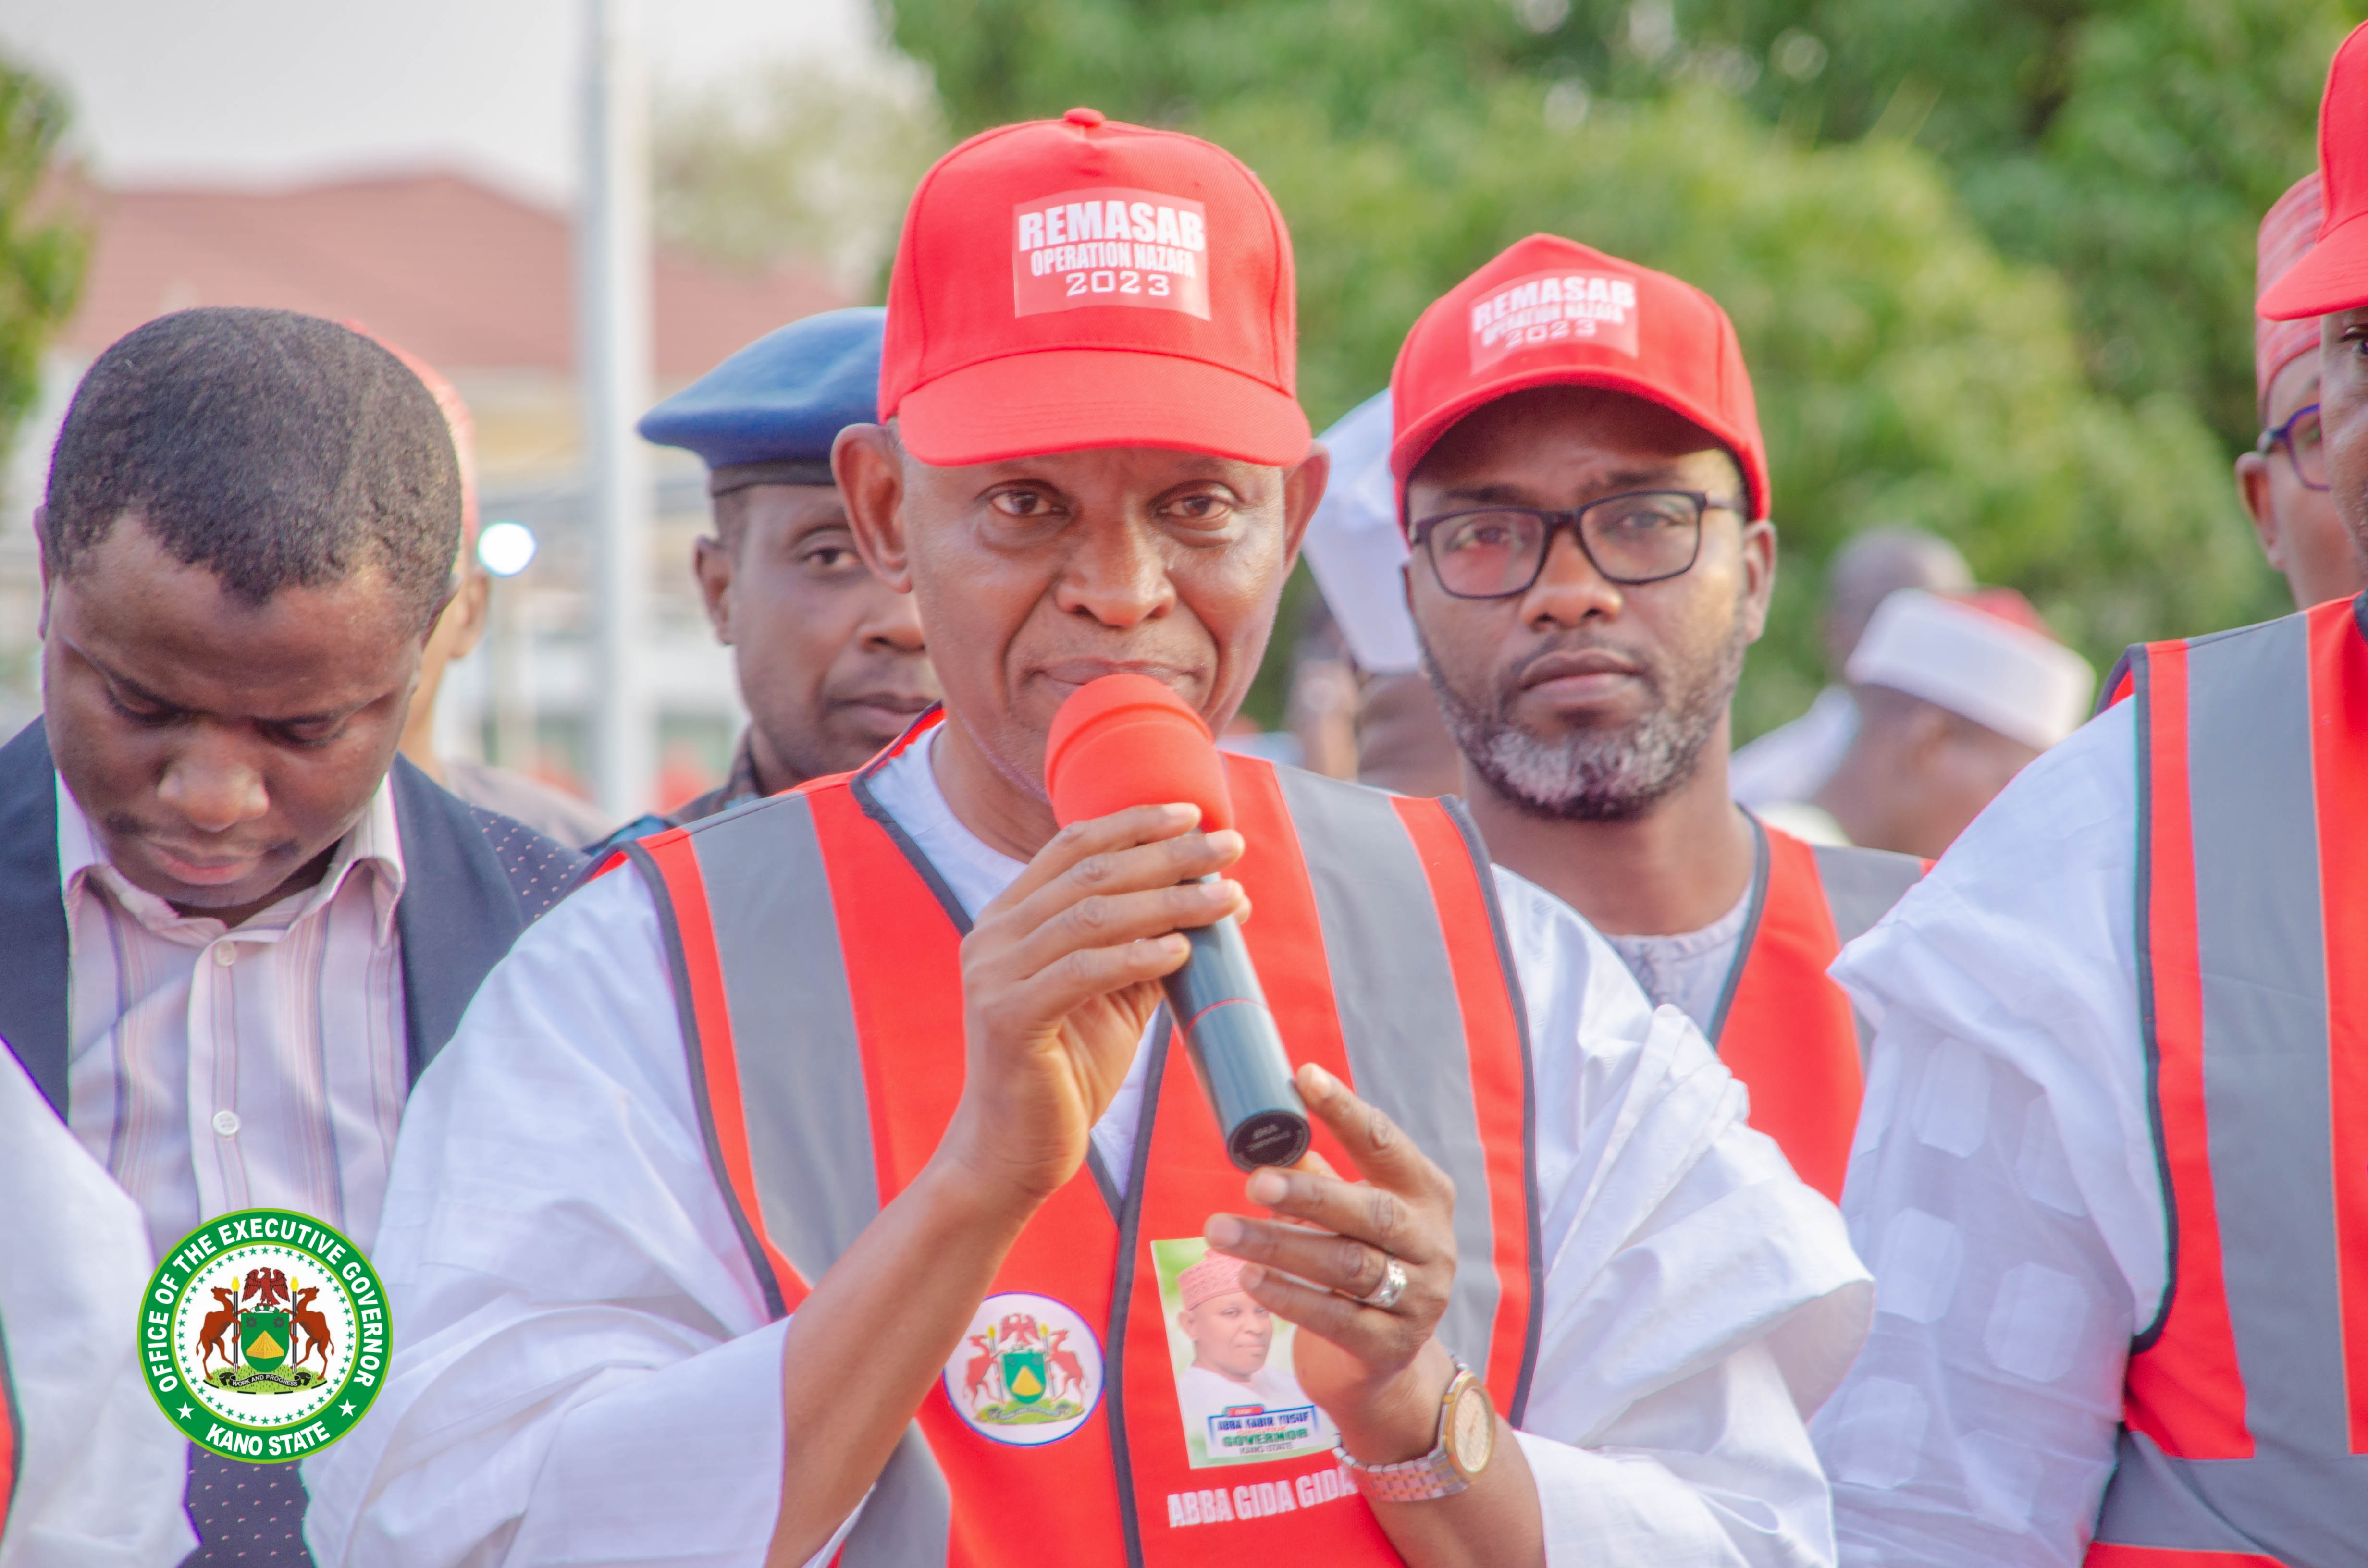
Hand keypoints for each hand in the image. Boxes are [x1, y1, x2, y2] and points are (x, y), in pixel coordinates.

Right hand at [943, 803, 1247, 1206]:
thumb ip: (1147, 944)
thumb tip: (1219, 897)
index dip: (1135, 822)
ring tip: (1227, 896)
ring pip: (1092, 915)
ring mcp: (993, 974)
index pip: (1073, 846)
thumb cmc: (1067, 1072)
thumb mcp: (1114, 995)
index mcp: (1010, 918)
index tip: (1196, 814)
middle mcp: (993, 935)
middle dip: (1168, 853)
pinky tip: (1183, 949)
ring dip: (1169, 901)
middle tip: (1231, 845)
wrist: (1012, 1153)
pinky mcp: (1007, 1017)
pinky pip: (1082, 971)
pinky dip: (1137, 955)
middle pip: (1091, 872)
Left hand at [1204, 1062, 1460, 1461]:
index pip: (1386, 1144)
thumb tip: (1268, 1128)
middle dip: (1308, 1193)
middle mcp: (1431, 1243)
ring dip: (1279, 1245)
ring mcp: (1418, 1298)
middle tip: (1252, 1181)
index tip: (1305, 1078)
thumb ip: (1323, 1175)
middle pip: (1371, 1211)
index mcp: (1426, 1195)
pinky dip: (1289, 1296)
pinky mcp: (1389, 1346)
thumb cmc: (1361, 1266)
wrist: (1385, 1365)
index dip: (1347, 1111)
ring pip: (1347, 1265)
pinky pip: (1335, 1317)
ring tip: (1220, 1231)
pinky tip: (1249, 1278)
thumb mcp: (1354, 1217)